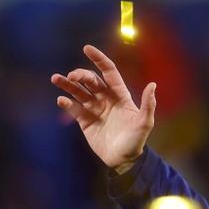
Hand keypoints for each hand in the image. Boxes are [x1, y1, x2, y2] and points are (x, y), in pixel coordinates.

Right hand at [52, 45, 157, 173]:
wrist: (123, 160)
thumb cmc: (136, 140)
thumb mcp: (144, 123)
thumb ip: (147, 104)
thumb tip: (152, 85)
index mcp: (120, 95)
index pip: (108, 72)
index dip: (98, 59)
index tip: (87, 48)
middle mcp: (106, 98)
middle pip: (91, 80)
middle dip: (81, 75)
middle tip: (72, 76)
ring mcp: (94, 109)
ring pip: (79, 92)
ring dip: (68, 84)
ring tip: (56, 78)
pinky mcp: (85, 121)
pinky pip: (74, 108)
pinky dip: (66, 103)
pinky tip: (61, 99)